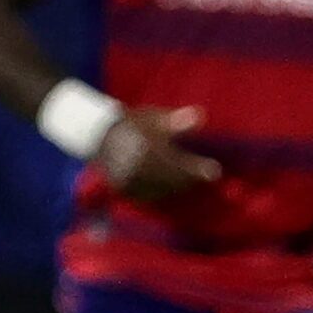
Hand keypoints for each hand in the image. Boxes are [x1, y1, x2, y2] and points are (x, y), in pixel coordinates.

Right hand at [96, 107, 221, 201]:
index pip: (179, 162)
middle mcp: (137, 166)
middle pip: (171, 178)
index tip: (215, 171)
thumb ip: (175, 121)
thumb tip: (200, 117)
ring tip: (188, 181)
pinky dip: (160, 192)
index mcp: (146, 147)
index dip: (198, 168)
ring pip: (160, 189)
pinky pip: (146, 195)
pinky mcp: (122, 188)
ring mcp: (128, 179)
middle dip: (189, 178)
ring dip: (177, 187)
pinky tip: (170, 188)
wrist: (97, 135)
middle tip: (204, 175)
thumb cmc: (132, 123)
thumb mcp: (152, 117)